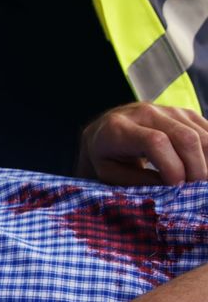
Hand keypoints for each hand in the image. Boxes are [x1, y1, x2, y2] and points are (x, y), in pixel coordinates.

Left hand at [78, 102, 207, 185]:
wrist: (104, 131)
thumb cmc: (105, 158)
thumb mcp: (110, 174)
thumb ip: (138, 181)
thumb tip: (172, 189)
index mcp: (118, 128)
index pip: (156, 142)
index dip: (172, 167)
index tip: (176, 188)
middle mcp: (145, 113)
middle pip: (185, 137)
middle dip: (196, 168)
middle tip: (195, 191)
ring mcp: (168, 109)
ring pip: (202, 135)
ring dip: (206, 162)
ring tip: (198, 184)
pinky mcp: (185, 113)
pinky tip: (202, 170)